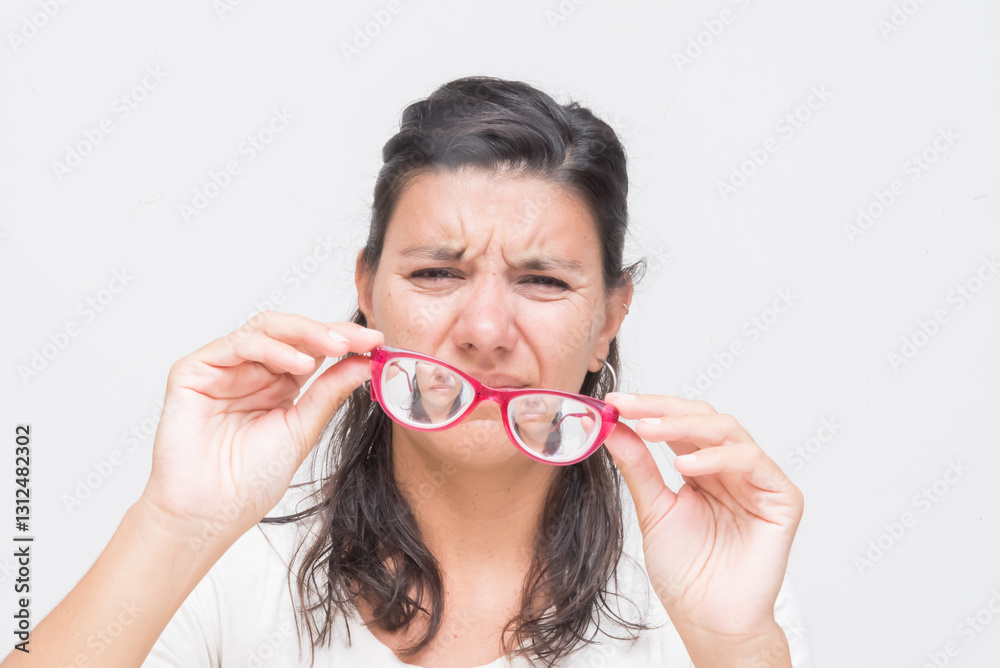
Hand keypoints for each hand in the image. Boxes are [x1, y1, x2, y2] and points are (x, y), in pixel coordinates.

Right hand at [138, 312, 382, 547]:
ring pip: (265, 329)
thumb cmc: (250, 480)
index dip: (343, 339)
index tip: (377, 341)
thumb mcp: (303, 429)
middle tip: (361, 338)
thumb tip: (365, 362)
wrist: (212, 511)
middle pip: (290, 331)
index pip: (311, 348)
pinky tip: (298, 363)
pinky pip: (236, 345)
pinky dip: (271, 348)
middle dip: (329, 331)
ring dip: (304, 333)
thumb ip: (329, 392)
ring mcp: (222, 368)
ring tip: (335, 348)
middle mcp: (251, 370)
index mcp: (278, 383)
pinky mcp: (193, 371)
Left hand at [602, 393, 803, 654]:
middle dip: (662, 409)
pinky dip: (717, 457)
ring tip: (649, 431)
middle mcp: (732, 468)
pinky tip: (685, 465)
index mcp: (703, 468)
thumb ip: (638, 467)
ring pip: (727, 430)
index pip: (679, 423)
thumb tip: (612, 427)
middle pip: (703, 418)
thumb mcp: (653, 510)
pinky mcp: (782, 498)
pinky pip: (752, 461)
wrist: (709, 619)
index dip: (649, 408)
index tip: (613, 403)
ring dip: (685, 426)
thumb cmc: (686, 572)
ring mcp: (759, 481)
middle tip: (627, 408)